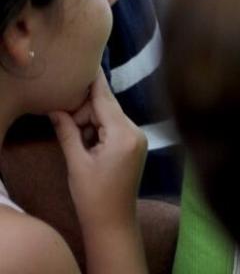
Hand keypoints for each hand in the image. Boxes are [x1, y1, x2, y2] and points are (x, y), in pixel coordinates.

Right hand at [48, 77, 145, 232]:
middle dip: (85, 110)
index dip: (93, 82)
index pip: (105, 100)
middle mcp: (136, 132)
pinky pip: (115, 127)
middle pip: (107, 107)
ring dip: (91, 121)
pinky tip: (87, 143)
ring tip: (78, 142)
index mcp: (123, 134)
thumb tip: (56, 109)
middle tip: (65, 122)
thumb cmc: (93, 195)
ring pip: (110, 116)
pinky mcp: (135, 145)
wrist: (114, 221)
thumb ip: (67, 132)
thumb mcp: (76, 162)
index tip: (87, 63)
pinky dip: (99, 129)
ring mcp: (138, 138)